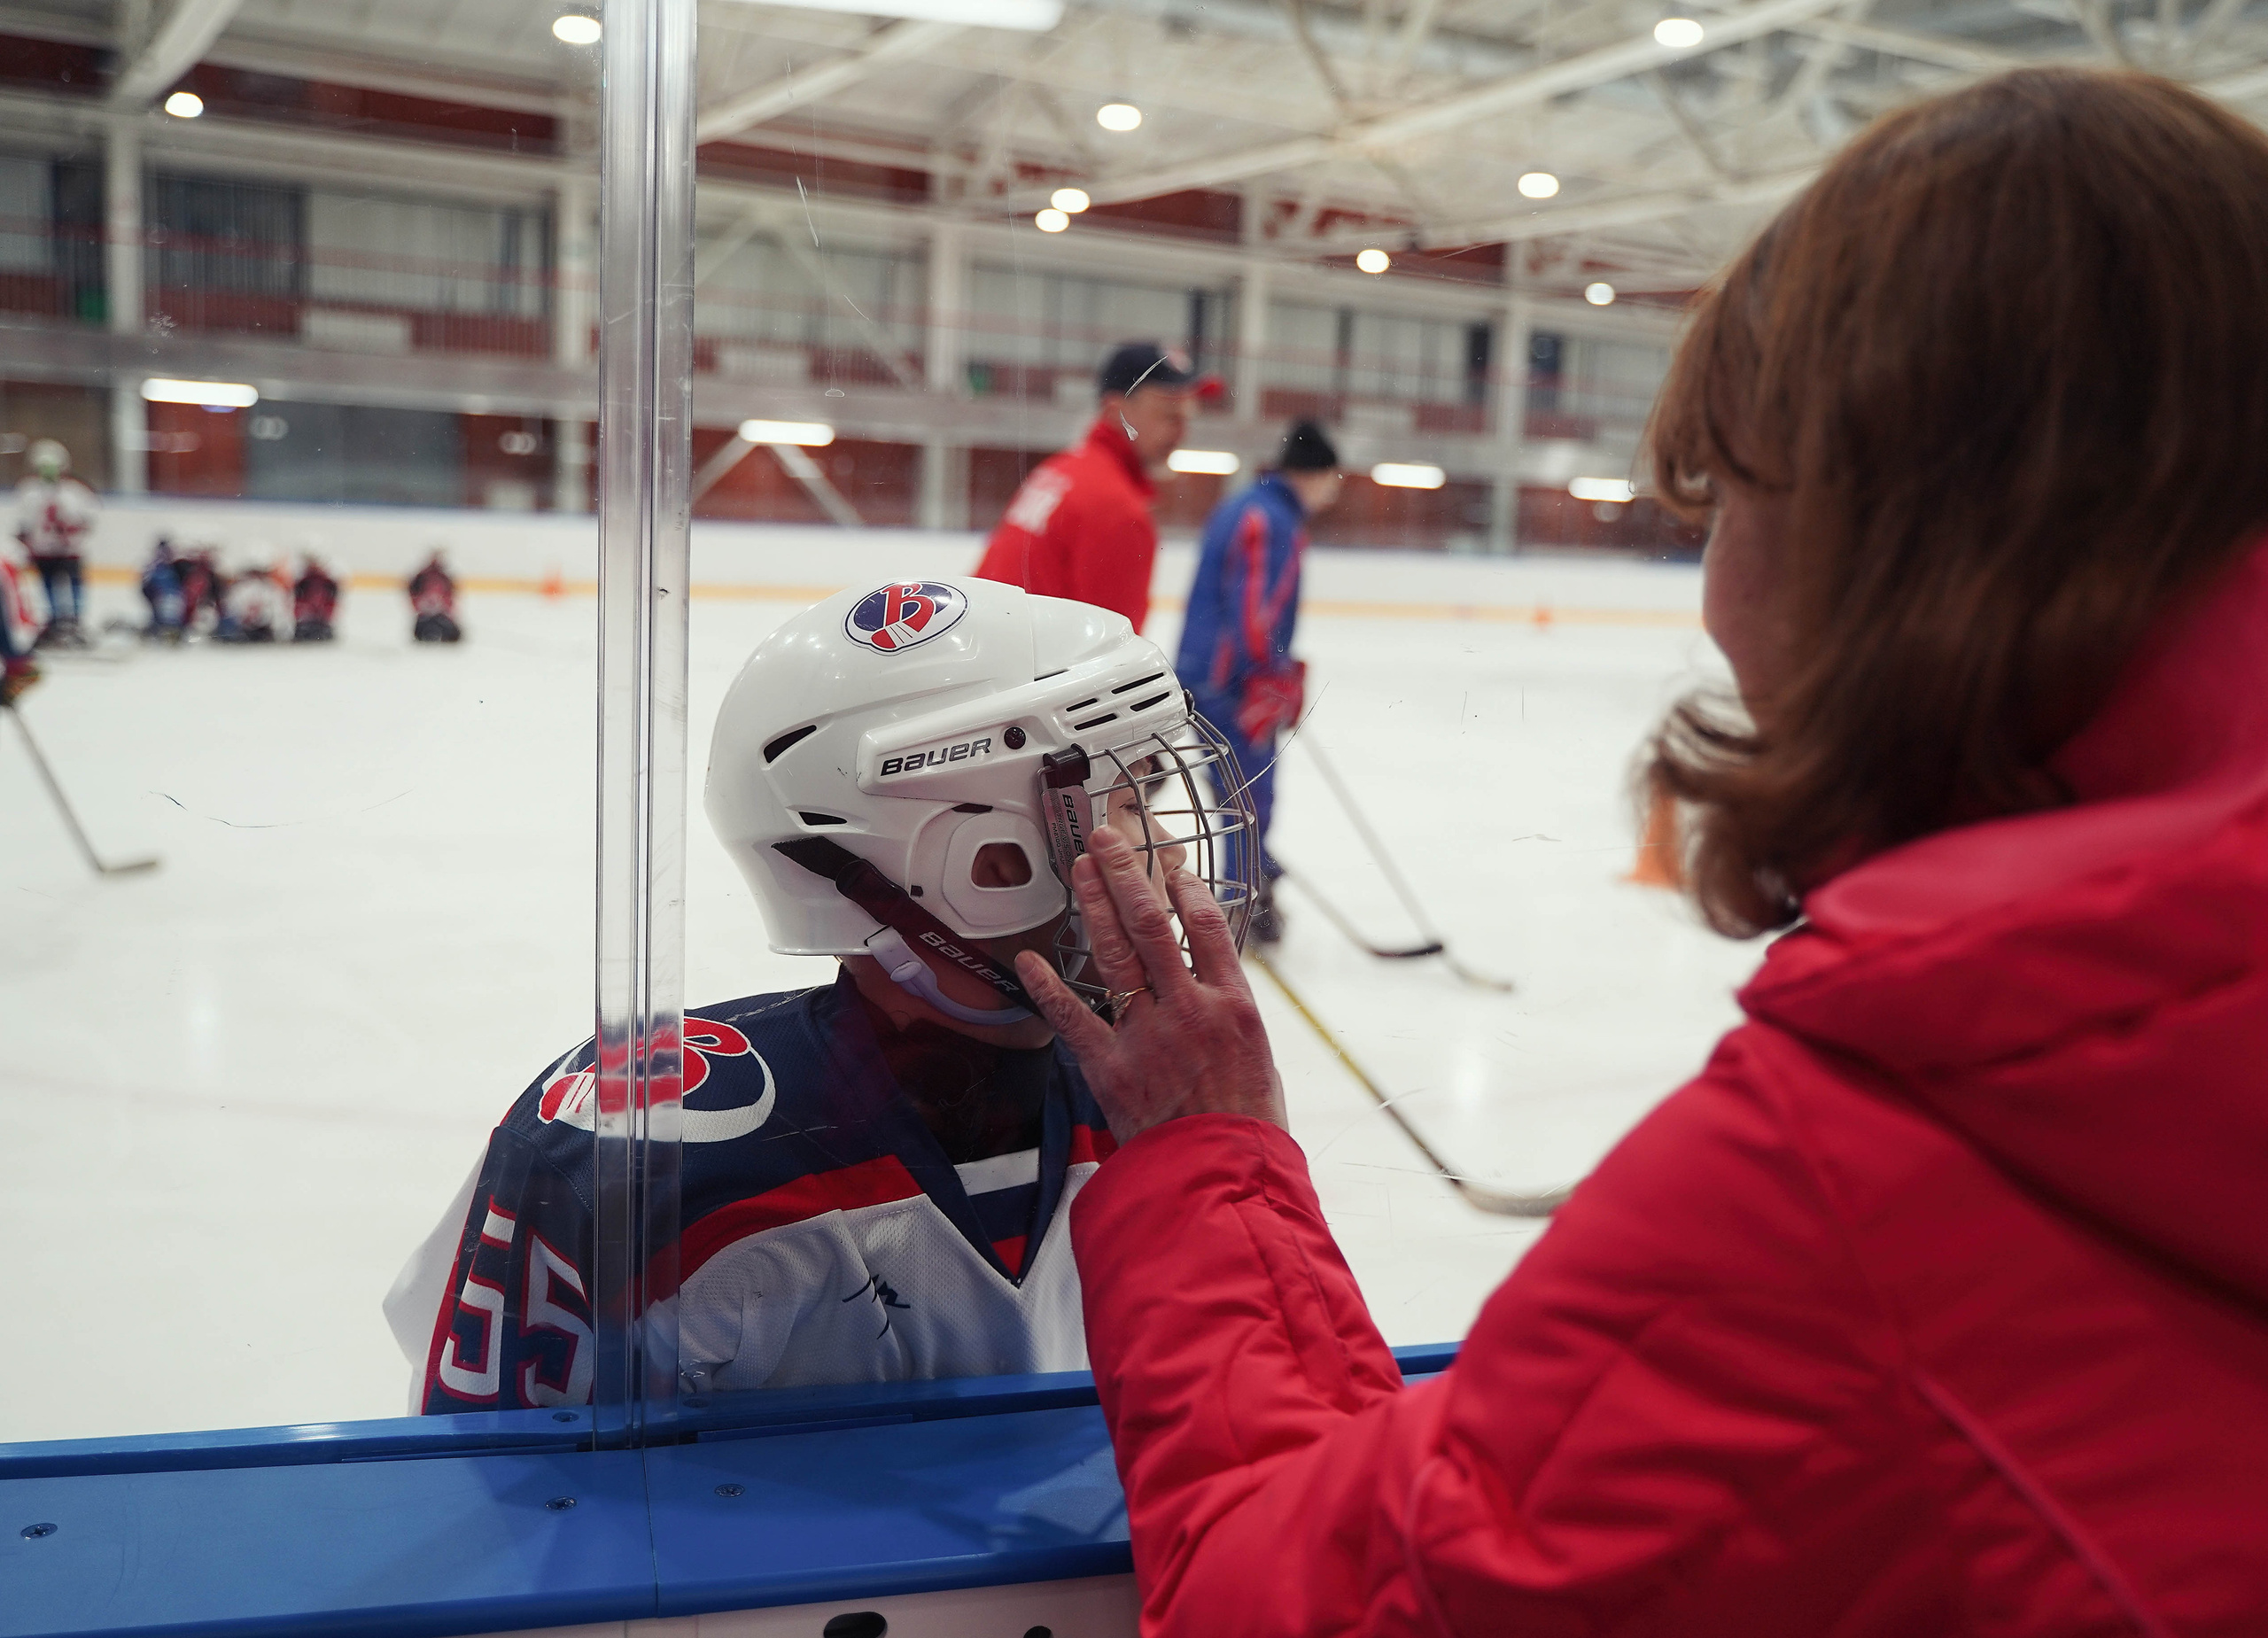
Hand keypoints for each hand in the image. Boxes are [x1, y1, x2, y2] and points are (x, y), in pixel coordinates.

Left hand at [1015, 826, 1286, 1143]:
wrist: (1221, 1177)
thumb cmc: (1245, 1127)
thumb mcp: (1260, 1059)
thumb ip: (1233, 1015)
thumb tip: (1216, 982)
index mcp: (1234, 1005)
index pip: (1207, 927)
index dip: (1186, 888)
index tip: (1169, 864)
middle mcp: (1190, 1010)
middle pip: (1153, 924)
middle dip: (1126, 874)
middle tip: (1106, 840)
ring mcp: (1148, 1035)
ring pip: (1116, 954)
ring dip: (1095, 906)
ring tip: (1081, 870)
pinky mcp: (1112, 1067)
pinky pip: (1073, 1018)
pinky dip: (1048, 988)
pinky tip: (1028, 960)